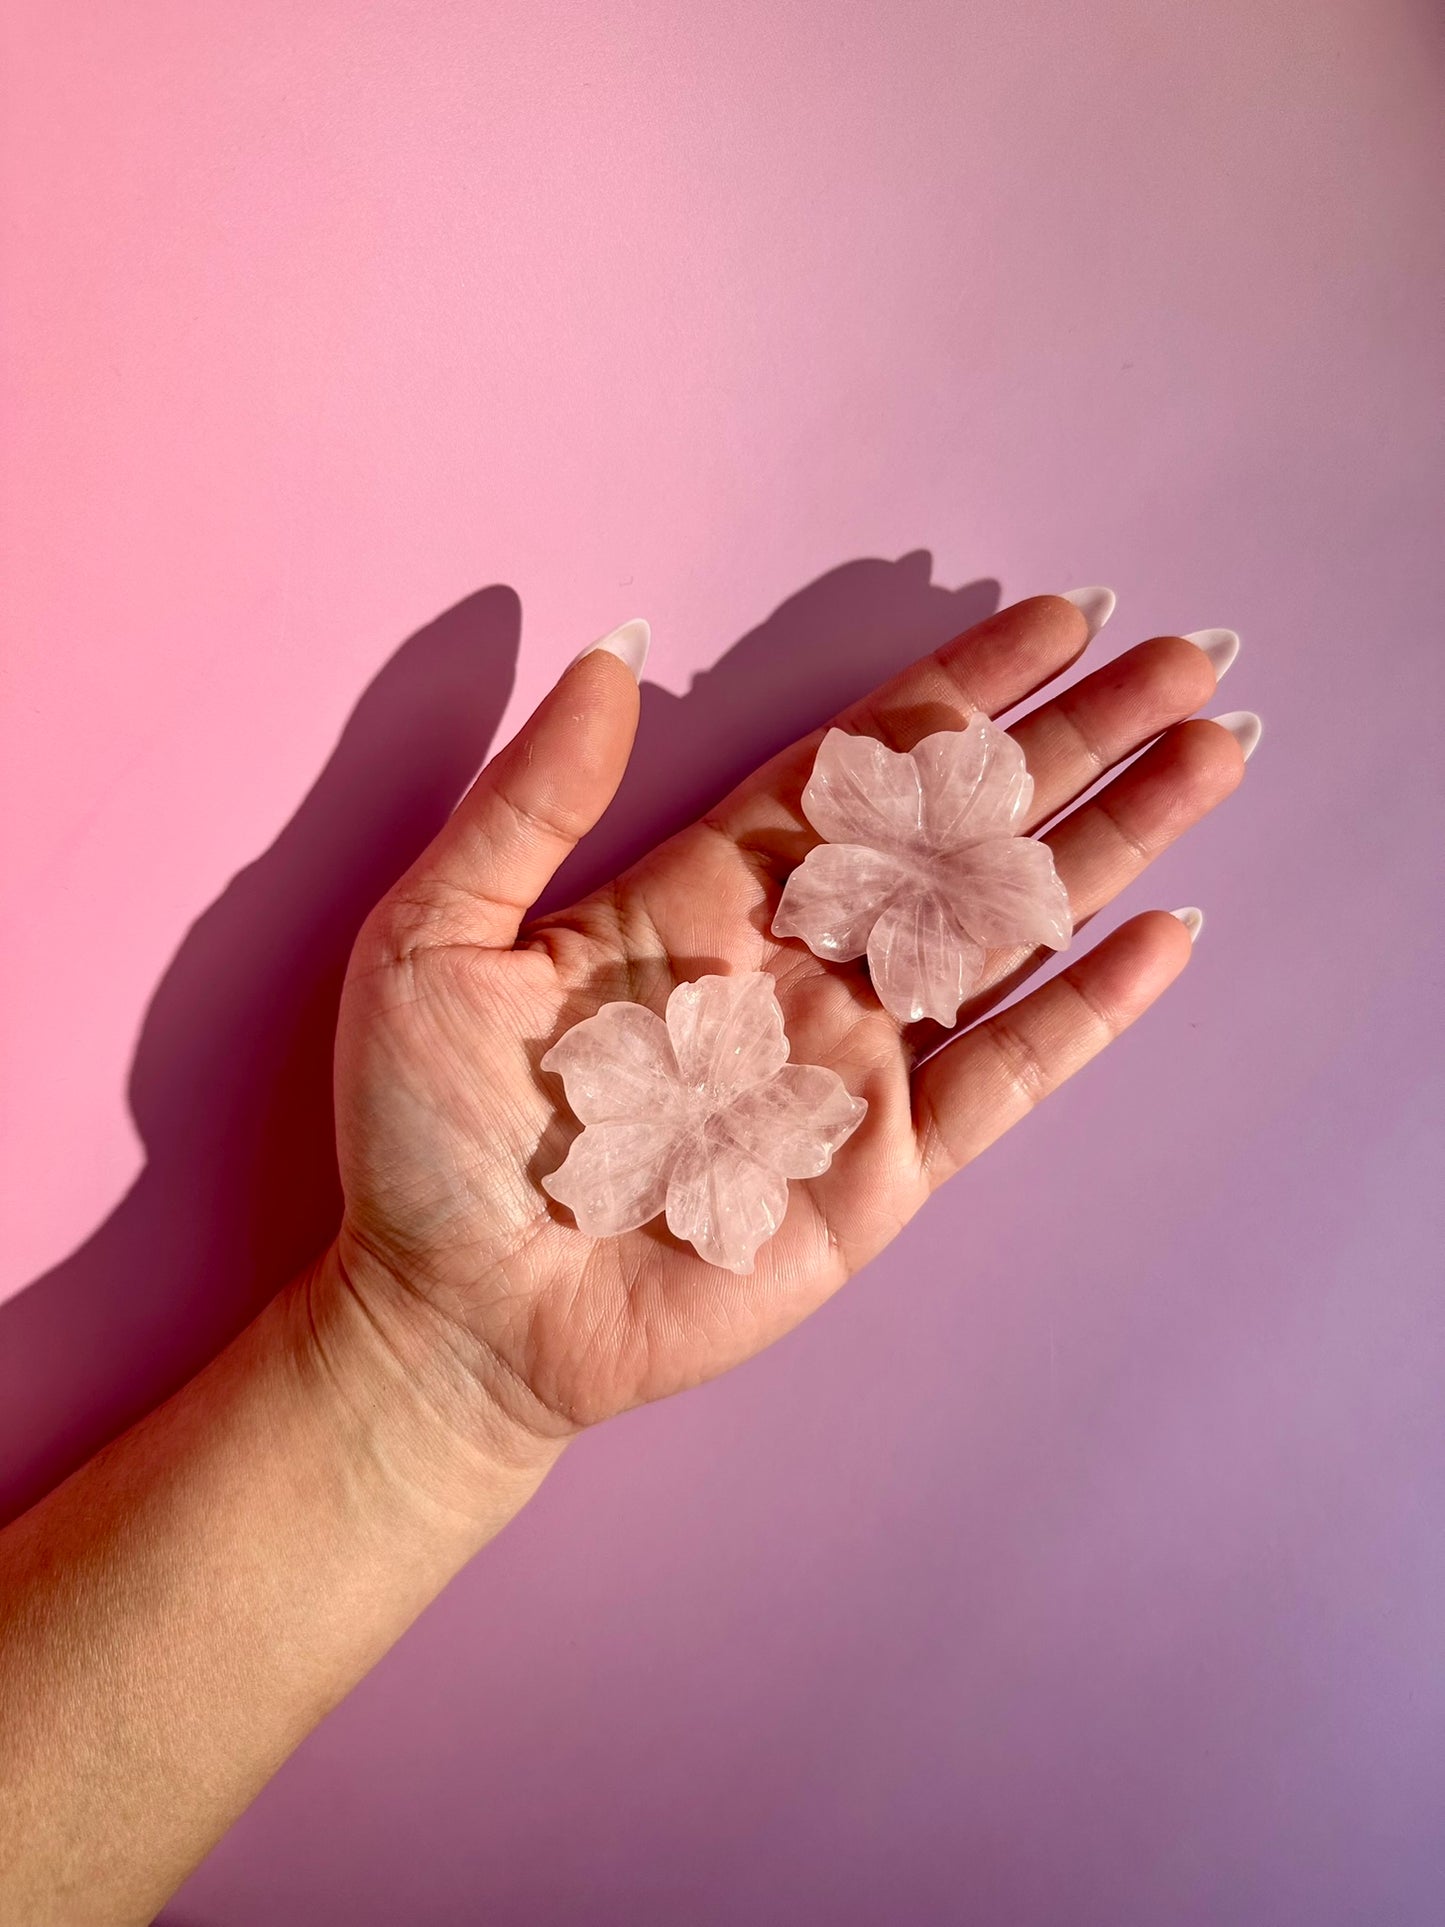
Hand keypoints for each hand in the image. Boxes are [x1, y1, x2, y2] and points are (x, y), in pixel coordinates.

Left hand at [322, 596, 1244, 1457]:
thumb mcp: (436, 939)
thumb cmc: (428, 1138)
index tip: (1054, 617)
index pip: (856, 766)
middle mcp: (798, 963)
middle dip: (1073, 743)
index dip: (957, 692)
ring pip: (1005, 930)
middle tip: (1184, 658)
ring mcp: (850, 1064)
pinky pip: (1005, 1073)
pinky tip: (1163, 933)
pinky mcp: (881, 1168)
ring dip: (1111, 841)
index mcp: (704, 893)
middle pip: (961, 829)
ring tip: (1211, 757)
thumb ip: (531, 803)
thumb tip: (615, 655)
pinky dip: (1086, 1007)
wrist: (452, 1316)